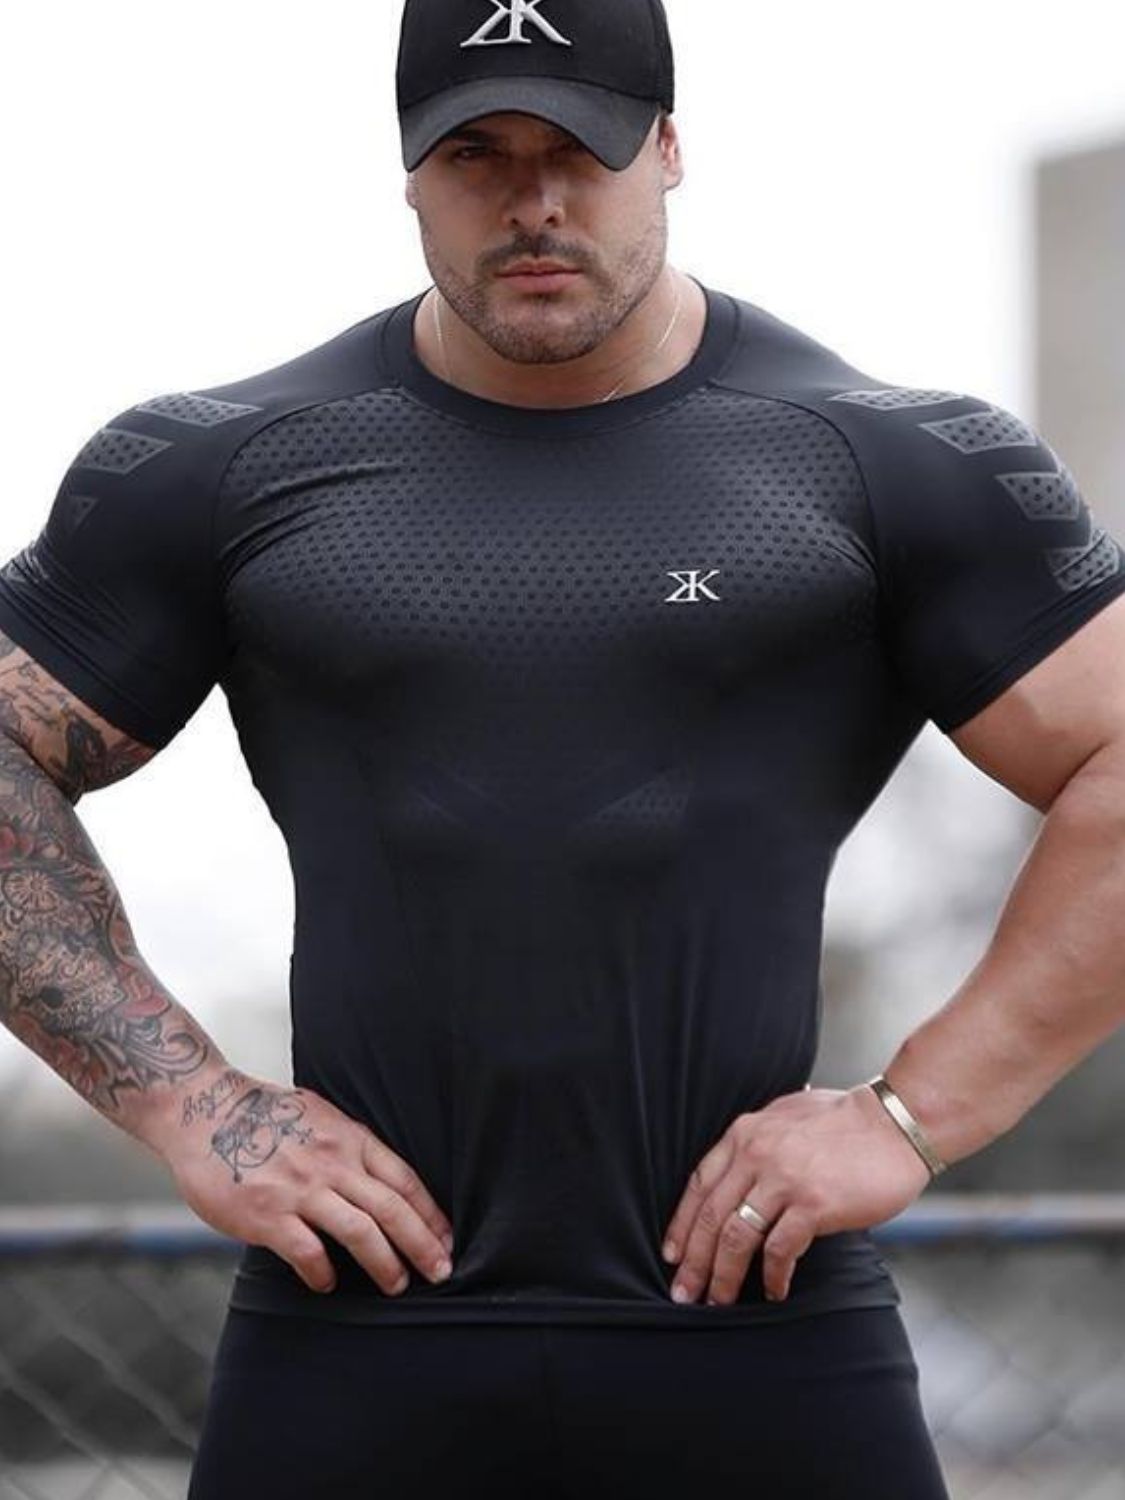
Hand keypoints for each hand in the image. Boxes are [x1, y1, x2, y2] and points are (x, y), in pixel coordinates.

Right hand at [161, 1066, 454, 1296]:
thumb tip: (379, 1177)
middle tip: (442, 1273)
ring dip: (385, 1263)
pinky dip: (323, 1272)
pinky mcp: (267, 1213)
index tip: (448, 1241)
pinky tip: (328, 1283)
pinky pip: (307, 1251)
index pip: (404, 1180)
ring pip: (359, 1231)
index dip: (431, 1214)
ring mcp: (301, 1188)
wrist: (204, 1109)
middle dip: (422, 1245)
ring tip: (398, 1285)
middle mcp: (332, 1163)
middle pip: (392, 1209)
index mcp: (349, 1138)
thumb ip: (349, 1146)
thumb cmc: (263, 1114)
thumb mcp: (320, 1116)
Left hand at [660, 1083, 932, 1305]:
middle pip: (711, 1217)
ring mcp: (784, 1179)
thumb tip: (737, 1172)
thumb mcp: (786, 1116)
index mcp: (746, 1133)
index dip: (682, 1224)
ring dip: (724, 1276)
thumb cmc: (846, 1120)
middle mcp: (757, 1154)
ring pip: (737, 1237)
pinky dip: (773, 1276)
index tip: (673, 1254)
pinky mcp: (814, 1204)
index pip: (699, 1185)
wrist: (895, 1123)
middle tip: (684, 1292)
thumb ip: (758, 1141)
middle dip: (694, 1261)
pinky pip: (780, 1250)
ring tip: (719, 1301)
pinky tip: (773, 1291)